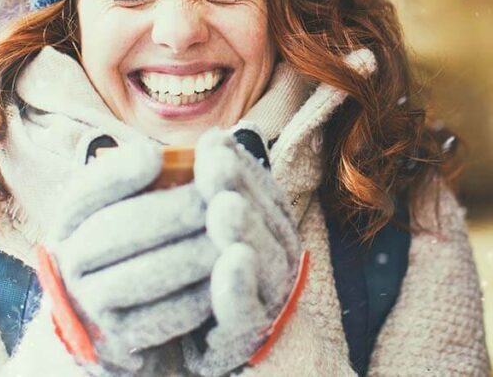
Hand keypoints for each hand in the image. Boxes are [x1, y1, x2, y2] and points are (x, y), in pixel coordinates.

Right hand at [39, 140, 217, 375]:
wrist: (129, 307)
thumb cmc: (145, 235)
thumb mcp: (142, 199)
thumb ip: (164, 173)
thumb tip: (209, 143)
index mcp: (74, 217)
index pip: (86, 191)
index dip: (117, 173)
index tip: (155, 154)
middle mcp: (70, 258)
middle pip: (113, 232)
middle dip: (172, 212)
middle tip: (219, 198)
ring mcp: (89, 301)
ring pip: (137, 277)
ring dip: (189, 256)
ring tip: (230, 237)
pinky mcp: (117, 336)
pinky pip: (158, 318)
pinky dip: (195, 297)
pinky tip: (225, 277)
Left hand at [180, 125, 305, 376]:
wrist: (239, 360)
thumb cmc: (216, 290)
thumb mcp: (218, 237)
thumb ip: (220, 196)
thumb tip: (214, 138)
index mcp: (272, 230)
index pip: (259, 192)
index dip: (237, 165)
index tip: (213, 141)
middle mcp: (279, 259)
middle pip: (262, 219)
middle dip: (239, 188)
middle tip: (216, 164)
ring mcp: (271, 299)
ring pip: (261, 260)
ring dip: (244, 231)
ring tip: (225, 206)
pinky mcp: (252, 338)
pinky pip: (249, 311)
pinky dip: (241, 286)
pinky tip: (233, 261)